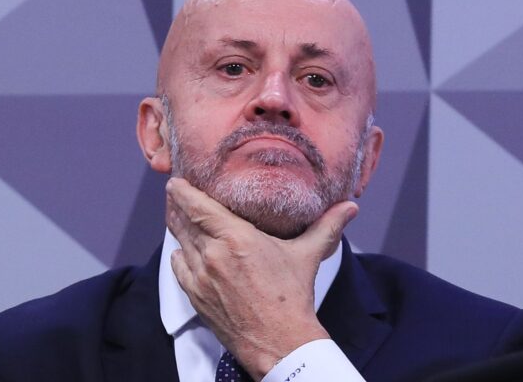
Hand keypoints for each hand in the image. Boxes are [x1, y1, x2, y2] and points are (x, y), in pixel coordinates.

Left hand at [166, 177, 357, 380]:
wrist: (279, 342)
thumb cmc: (292, 298)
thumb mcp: (308, 256)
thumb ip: (327, 226)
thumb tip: (349, 206)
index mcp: (237, 238)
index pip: (199, 207)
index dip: (183, 192)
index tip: (175, 181)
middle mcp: (214, 254)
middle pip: (184, 222)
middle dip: (176, 205)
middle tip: (173, 193)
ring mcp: (201, 276)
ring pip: (179, 243)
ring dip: (175, 227)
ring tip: (174, 215)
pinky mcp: (196, 296)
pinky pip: (178, 267)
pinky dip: (178, 254)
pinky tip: (179, 249)